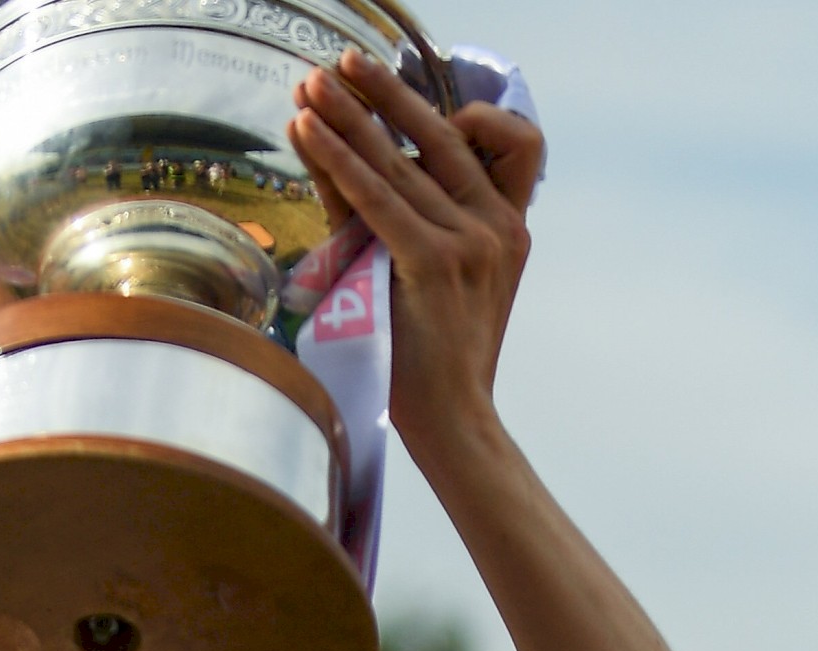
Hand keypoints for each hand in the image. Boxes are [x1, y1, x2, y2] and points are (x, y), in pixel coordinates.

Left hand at [288, 51, 541, 466]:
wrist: (453, 422)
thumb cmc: (431, 361)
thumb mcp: (426, 280)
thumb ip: (398, 223)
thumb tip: (341, 167)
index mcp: (510, 227)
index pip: (504, 141)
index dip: (455, 108)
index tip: (405, 92)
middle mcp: (498, 227)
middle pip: (441, 136)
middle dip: (387, 93)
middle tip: (345, 61)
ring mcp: (471, 243)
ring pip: (401, 162)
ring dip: (350, 117)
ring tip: (311, 85)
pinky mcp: (435, 263)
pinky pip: (377, 197)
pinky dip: (338, 159)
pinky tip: (307, 131)